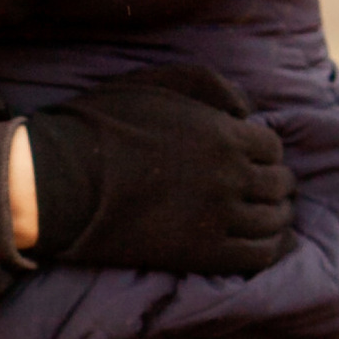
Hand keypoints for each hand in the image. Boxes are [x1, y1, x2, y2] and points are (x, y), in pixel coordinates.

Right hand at [21, 67, 295, 273]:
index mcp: (223, 133)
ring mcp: (218, 217)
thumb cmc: (102, 124)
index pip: (272, 146)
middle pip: (277, 184)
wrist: (62, 180)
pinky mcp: (201, 254)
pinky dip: (268, 249)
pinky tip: (263, 245)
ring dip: (275, 216)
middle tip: (265, 189)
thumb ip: (212, 87)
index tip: (254, 159)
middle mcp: (230, 175)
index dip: (265, 152)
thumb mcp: (157, 82)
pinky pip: (256, 256)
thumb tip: (249, 111)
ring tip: (265, 217)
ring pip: (273, 221)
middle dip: (275, 184)